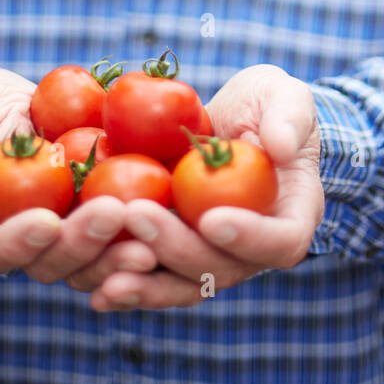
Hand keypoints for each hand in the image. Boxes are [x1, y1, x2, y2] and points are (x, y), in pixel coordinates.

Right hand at [0, 67, 157, 285]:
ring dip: (121, 254)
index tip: (46, 220)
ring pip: (94, 266)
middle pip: (51, 264)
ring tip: (153, 234)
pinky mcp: (105, 227)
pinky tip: (174, 220)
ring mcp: (69, 242)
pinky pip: (125, 243)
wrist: (26, 108)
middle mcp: (28, 248)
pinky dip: (148, 236)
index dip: (16, 245)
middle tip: (113, 213)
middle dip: (84, 244)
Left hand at [77, 64, 323, 310]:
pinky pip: (153, 277)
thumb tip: (280, 147)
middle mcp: (253, 248)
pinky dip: (125, 284)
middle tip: (136, 214)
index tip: (211, 218)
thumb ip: (288, 117)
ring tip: (107, 277)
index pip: (281, 241)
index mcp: (292, 215)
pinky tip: (91, 286)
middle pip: (221, 268)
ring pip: (182, 285)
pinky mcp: (175, 252)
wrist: (232, 120)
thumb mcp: (284, 96)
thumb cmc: (267, 104)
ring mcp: (212, 256)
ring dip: (145, 284)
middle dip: (176, 247)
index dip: (249, 237)